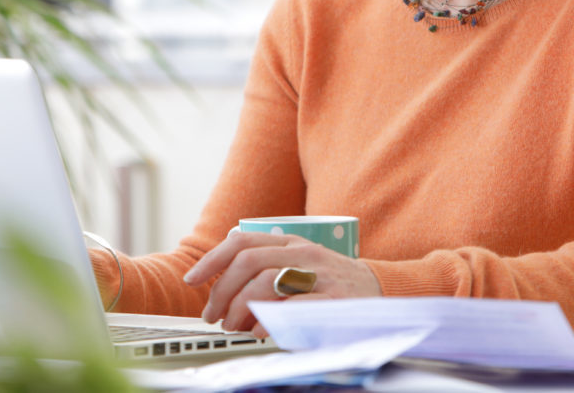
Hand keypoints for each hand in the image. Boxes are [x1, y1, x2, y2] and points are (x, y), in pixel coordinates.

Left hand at [182, 231, 380, 333]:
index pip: (242, 241)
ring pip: (267, 281)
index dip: (212, 259)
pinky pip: (295, 306)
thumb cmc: (331, 281)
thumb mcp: (299, 263)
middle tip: (212, 315)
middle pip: (249, 262)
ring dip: (241, 306)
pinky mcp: (333, 299)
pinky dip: (270, 319)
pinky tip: (258, 331)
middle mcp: (303, 253)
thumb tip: (223, 289)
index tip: (192, 280)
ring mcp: (319, 275)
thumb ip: (266, 267)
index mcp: (290, 242)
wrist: (381, 289)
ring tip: (233, 326)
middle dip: (222, 290)